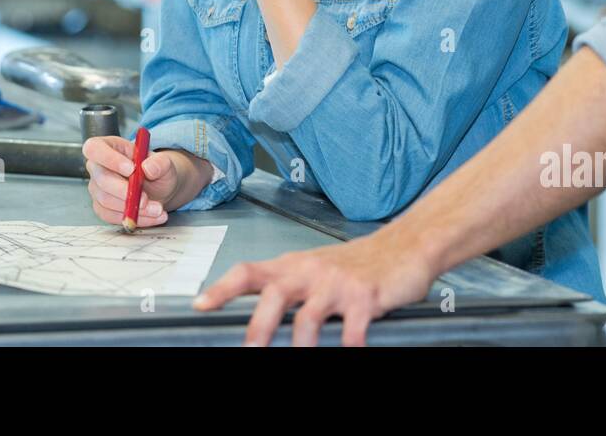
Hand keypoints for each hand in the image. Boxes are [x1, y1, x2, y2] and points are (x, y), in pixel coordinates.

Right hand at [81, 135, 176, 227]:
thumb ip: (160, 163)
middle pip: (101, 179)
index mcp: (109, 147)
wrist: (160, 188)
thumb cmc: (157, 170)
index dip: (110, 159)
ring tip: (157, 209)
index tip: (131, 168)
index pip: (95, 148)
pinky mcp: (102, 207)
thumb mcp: (165, 163)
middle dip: (124, 192)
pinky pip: (110, 216)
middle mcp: (98, 167)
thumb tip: (148, 168)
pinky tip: (151, 216)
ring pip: (106, 201)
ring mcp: (98, 188)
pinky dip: (132, 218)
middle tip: (146, 199)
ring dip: (132, 208)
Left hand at [192, 230, 435, 345]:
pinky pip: (352, 330)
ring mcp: (338, 284)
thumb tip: (256, 322)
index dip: (222, 288)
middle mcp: (311, 271)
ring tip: (300, 360)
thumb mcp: (316, 270)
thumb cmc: (357, 264)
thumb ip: (289, 289)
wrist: (405, 246)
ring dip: (301, 347)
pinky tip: (348, 355)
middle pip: (274, 296)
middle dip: (258, 328)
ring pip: (309, 318)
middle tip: (249, 352)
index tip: (200, 306)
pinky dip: (347, 349)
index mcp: (293, 266)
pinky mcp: (365, 297)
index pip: (249, 272)